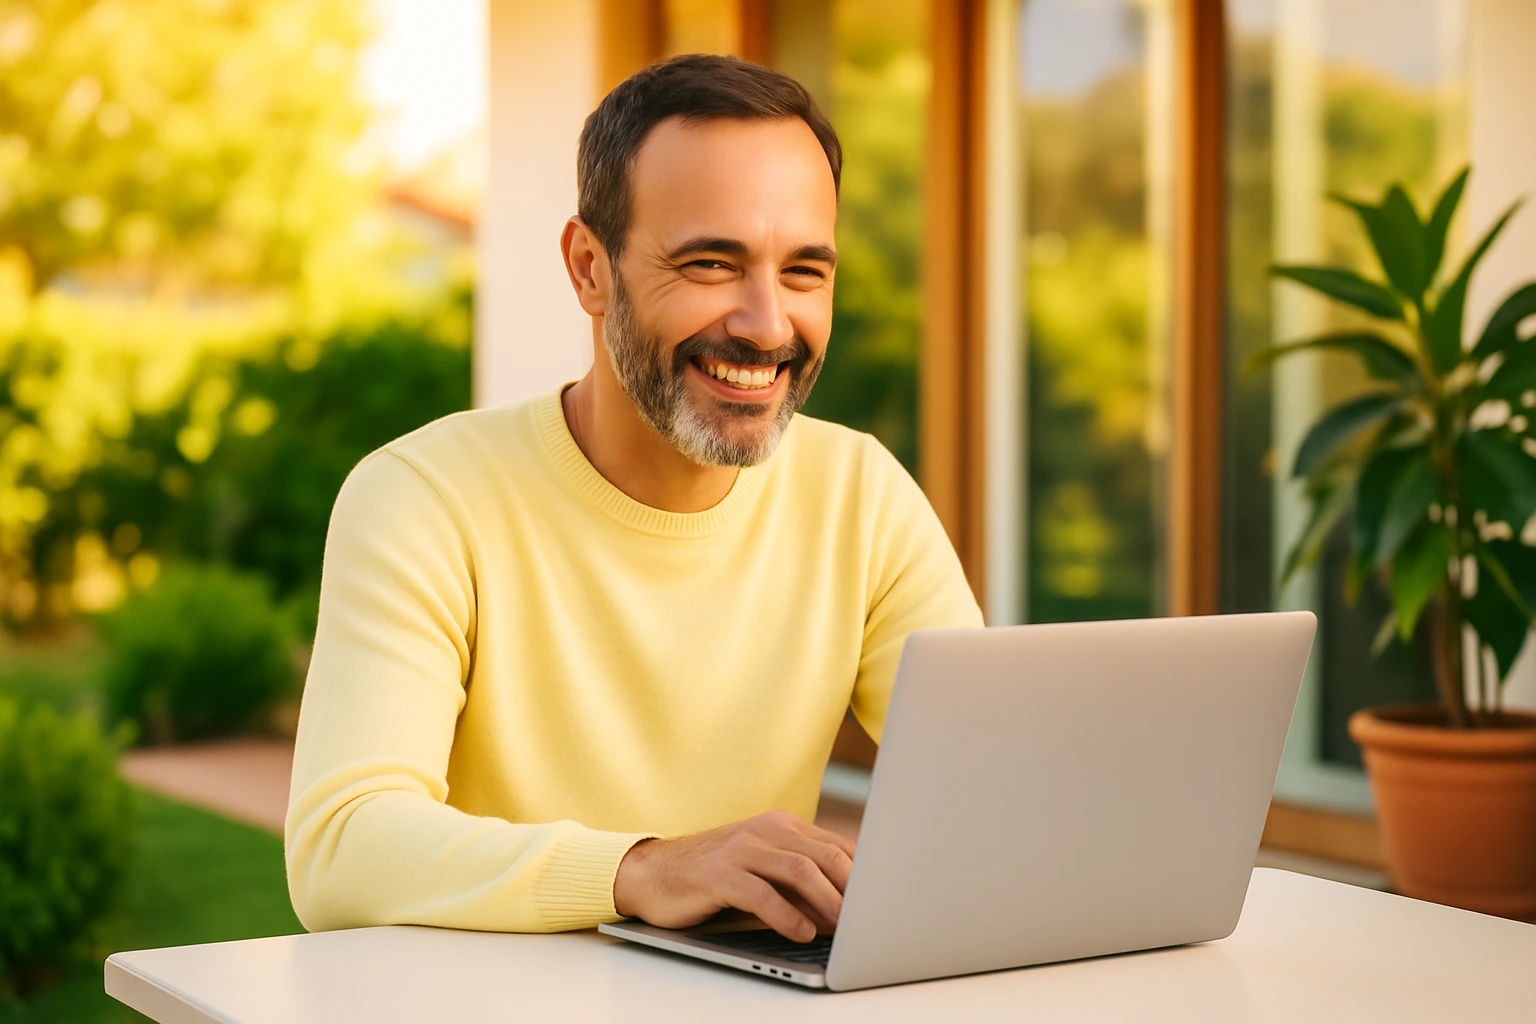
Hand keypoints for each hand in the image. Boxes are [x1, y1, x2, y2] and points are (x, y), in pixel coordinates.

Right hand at [612, 810, 856, 941]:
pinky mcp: (718, 874)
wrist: (653, 872)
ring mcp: (741, 849)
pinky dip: (787, 915)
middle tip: (873, 920)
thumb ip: (799, 877)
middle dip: (855, 889)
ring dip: (829, 902)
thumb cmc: (715, 876)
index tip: (886, 900)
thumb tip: (848, 908)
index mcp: (782, 825)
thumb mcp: (762, 868)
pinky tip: (800, 933)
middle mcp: (765, 830)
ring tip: (845, 929)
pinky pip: (761, 893)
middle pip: (825, 855)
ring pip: (800, 869)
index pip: (838, 845)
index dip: (866, 874)